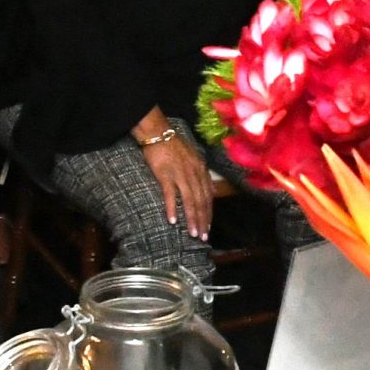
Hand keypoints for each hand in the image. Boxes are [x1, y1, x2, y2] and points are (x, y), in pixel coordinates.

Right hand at [141, 124, 214, 240]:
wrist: (159, 132)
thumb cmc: (175, 146)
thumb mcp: (195, 158)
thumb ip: (202, 175)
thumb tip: (211, 190)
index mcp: (201, 170)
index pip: (208, 196)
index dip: (209, 213)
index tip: (209, 227)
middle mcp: (194, 174)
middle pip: (201, 201)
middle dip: (203, 220)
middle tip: (203, 237)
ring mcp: (180, 175)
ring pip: (190, 201)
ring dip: (192, 218)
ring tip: (192, 233)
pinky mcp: (165, 175)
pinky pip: (171, 194)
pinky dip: (172, 208)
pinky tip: (172, 220)